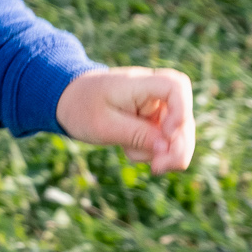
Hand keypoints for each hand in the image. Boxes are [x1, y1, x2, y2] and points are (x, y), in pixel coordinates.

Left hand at [55, 66, 194, 176]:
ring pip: (178, 133)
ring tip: (130, 154)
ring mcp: (155, 107)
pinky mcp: (153, 120)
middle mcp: (153, 92)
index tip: (166, 134)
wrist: (68, 101)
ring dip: (162, 152)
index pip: (176, 86)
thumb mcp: (104, 126)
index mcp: (139, 83)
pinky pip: (164, 140)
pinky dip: (152, 151)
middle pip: (184, 116)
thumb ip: (137, 135)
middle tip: (158, 168)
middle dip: (178, 146)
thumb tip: (167, 149)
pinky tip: (129, 149)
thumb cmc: (81, 108)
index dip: (181, 111)